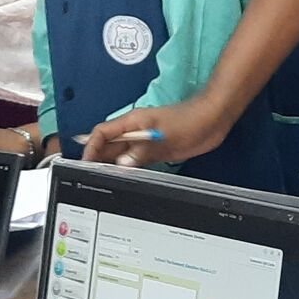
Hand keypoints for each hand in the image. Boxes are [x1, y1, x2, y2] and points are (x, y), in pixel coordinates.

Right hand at [84, 99, 227, 168]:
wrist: (213, 119)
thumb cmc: (190, 119)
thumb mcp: (163, 137)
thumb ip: (142, 151)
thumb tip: (122, 164)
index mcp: (133, 122)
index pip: (102, 133)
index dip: (91, 147)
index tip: (86, 162)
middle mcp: (136, 131)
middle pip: (108, 144)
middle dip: (98, 158)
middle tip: (91, 176)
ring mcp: (145, 140)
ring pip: (121, 154)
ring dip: (112, 165)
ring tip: (104, 179)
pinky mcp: (155, 149)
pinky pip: (136, 159)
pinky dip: (128, 168)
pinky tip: (125, 177)